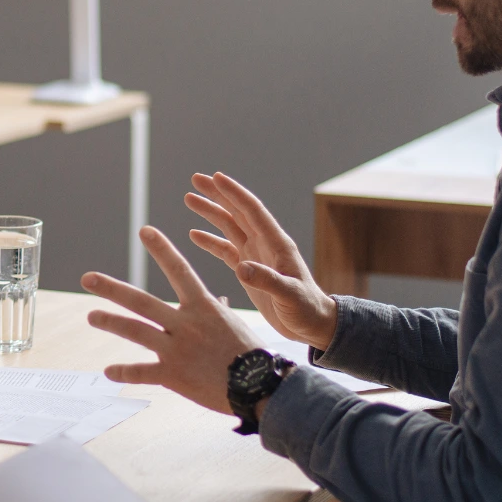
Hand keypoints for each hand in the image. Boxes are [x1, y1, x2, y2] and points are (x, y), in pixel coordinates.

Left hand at [81, 226, 267, 414]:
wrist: (260, 386)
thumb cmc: (250, 354)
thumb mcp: (234, 325)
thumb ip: (219, 311)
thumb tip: (219, 302)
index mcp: (202, 307)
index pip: (179, 269)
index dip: (162, 249)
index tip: (145, 230)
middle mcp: (185, 324)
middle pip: (141, 301)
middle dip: (111, 288)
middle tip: (87, 278)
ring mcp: (176, 349)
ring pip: (135, 331)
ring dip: (110, 322)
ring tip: (91, 316)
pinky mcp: (173, 375)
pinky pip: (142, 372)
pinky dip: (124, 372)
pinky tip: (107, 372)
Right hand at [185, 172, 337, 350]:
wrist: (312, 324)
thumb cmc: (306, 308)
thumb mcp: (289, 295)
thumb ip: (267, 280)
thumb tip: (241, 268)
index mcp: (276, 243)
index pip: (252, 211)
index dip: (234, 193)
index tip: (216, 177)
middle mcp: (264, 244)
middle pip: (237, 212)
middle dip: (217, 194)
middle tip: (196, 179)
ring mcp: (255, 256)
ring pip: (229, 227)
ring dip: (210, 212)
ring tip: (189, 199)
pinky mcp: (248, 270)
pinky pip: (225, 250)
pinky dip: (210, 241)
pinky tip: (194, 234)